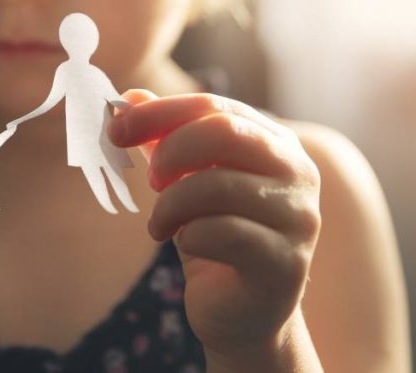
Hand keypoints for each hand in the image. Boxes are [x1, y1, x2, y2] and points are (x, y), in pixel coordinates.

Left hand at [109, 90, 320, 361]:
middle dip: (171, 151)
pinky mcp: (287, 263)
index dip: (160, 112)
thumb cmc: (216, 240)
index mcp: (276, 142)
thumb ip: (164, 140)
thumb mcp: (186, 183)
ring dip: (171, 205)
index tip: (116, 128)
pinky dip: (189, 236)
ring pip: (218, 185)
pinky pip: (223, 233)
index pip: (215, 106)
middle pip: (223, 131)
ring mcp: (299, 218)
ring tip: (159, 225)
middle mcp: (298, 172)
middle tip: (151, 179)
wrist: (243, 315)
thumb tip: (130, 99)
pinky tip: (186, 245)